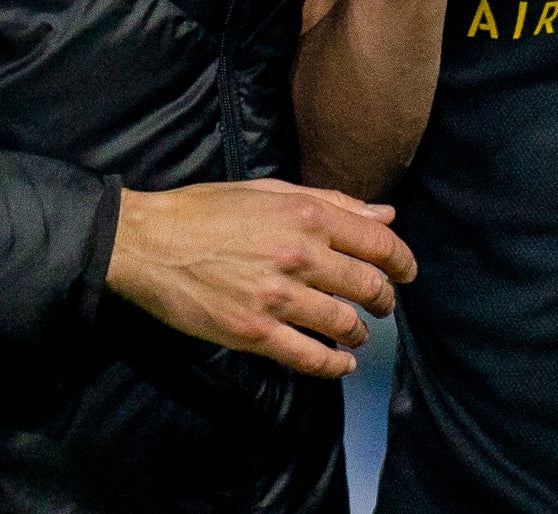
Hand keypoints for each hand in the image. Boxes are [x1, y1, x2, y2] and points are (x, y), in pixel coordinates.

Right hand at [105, 178, 418, 378]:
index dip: (402, 262)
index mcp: (307, 215)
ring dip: (360, 331)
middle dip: (384, 300)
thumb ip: (332, 203)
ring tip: (358, 332)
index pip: (378, 243)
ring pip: (344, 323)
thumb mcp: (271, 191)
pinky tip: (342, 364)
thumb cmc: (207, 210)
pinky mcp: (255, 332)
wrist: (150, 243)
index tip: (406, 273)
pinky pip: (309, 357)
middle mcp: (300, 255)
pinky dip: (334, 365)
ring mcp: (278, 297)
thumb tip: (384, 216)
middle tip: (383, 306)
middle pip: (368, 286)